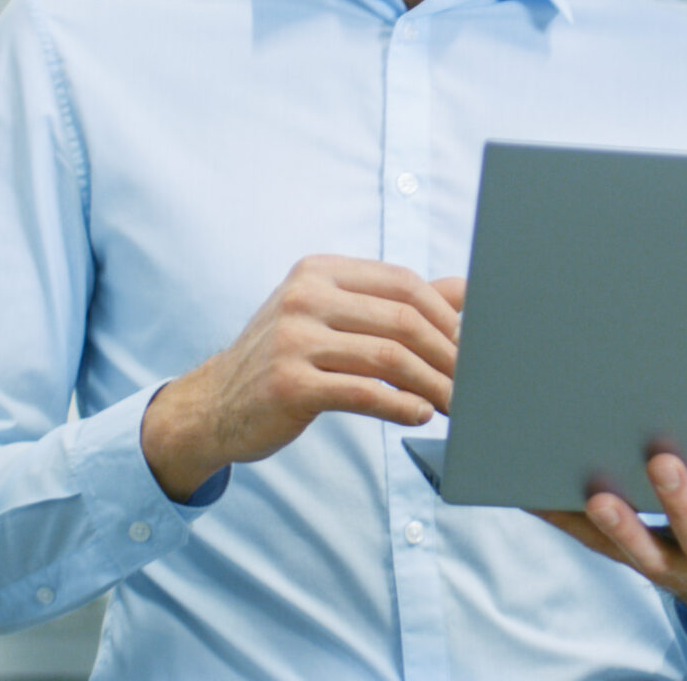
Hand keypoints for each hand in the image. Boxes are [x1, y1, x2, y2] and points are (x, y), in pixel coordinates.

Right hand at [141, 256, 464, 500]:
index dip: (446, 315)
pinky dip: (401, 405)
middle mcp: (304, 297)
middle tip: (474, 380)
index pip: (403, 283)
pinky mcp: (289, 385)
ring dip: (433, 384)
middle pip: (403, 319)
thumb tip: (468, 293)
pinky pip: (364, 393)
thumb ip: (394, 303)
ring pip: (389, 357)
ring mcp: (293, 340)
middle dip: (448, 352)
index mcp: (319, 272)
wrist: (213, 406)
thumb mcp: (332, 316)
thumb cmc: (286, 359)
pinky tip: (420, 415)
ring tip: (455, 403)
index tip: (474, 344)